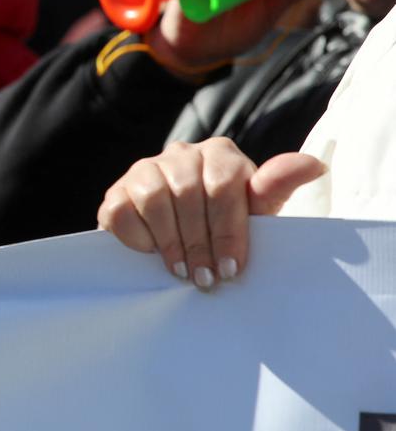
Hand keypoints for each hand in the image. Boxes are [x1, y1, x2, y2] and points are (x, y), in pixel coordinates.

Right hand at [97, 137, 325, 288]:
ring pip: (153, 198)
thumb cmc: (226, 225)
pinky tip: (151, 254)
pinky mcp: (116, 191)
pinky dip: (138, 237)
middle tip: (206, 278)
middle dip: (198, 242)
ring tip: (181, 270)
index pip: (224, 185)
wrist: (181, 237)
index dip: (227, 230)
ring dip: (169, 241)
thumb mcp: (254, 212)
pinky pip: (122, 210)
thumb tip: (313, 165)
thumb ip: (276, 188)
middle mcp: (181, 153)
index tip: (231, 267)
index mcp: (220, 154)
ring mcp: (145, 168)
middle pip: (188, 193)